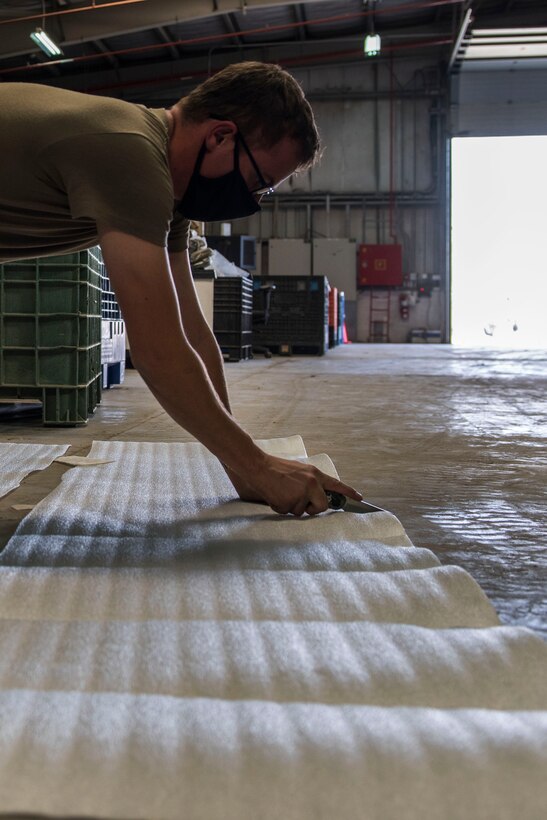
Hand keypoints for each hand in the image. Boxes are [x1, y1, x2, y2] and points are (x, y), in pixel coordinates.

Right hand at [227, 455, 362, 516]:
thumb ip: (311, 483)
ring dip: (292, 506)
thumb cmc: (277, 469)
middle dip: (312, 509)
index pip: (336, 484)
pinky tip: (276, 496)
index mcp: (314, 474)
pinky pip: (289, 513)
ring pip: (302, 511)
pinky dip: (282, 508)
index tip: (360, 498)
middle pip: (322, 506)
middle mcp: (311, 483)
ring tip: (282, 492)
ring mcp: (301, 493)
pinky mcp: (290, 502)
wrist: (259, 467)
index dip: (349, 492)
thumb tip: (318, 498)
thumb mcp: (299, 471)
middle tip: (300, 502)